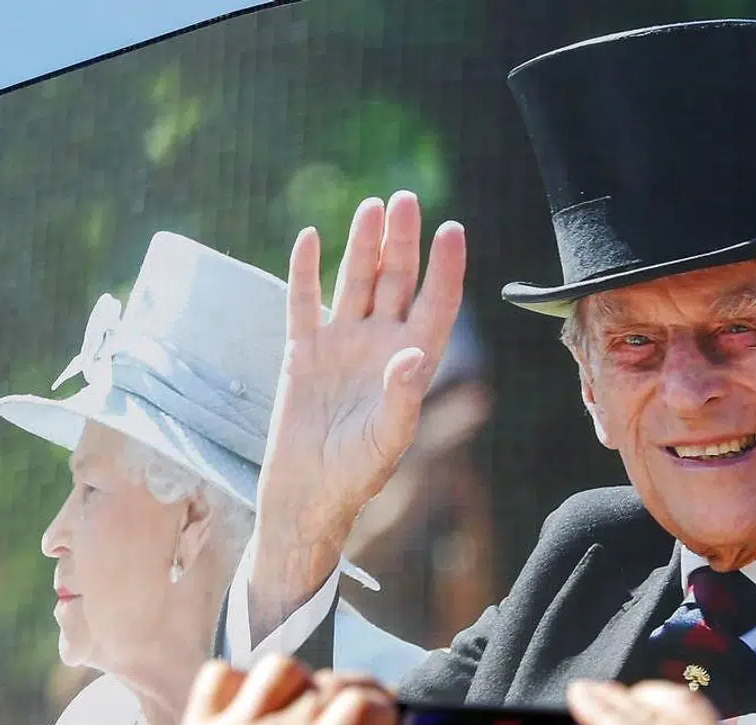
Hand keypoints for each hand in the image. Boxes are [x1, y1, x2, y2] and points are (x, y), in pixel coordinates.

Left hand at [138, 657, 398, 724]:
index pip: (364, 707)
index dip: (389, 715)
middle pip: (331, 682)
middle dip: (360, 694)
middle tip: (364, 722)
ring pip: (280, 668)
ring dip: (304, 683)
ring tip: (309, 709)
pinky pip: (220, 678)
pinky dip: (242, 682)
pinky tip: (252, 707)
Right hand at [251, 190, 465, 615]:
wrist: (306, 493)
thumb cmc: (356, 474)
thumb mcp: (387, 439)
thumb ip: (403, 398)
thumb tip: (416, 355)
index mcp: (410, 363)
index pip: (435, 305)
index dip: (444, 269)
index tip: (453, 230)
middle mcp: (379, 345)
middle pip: (396, 282)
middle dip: (403, 243)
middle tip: (407, 199)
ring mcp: (341, 344)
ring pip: (355, 282)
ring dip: (363, 246)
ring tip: (372, 207)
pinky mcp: (303, 352)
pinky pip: (304, 303)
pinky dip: (305, 272)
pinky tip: (309, 237)